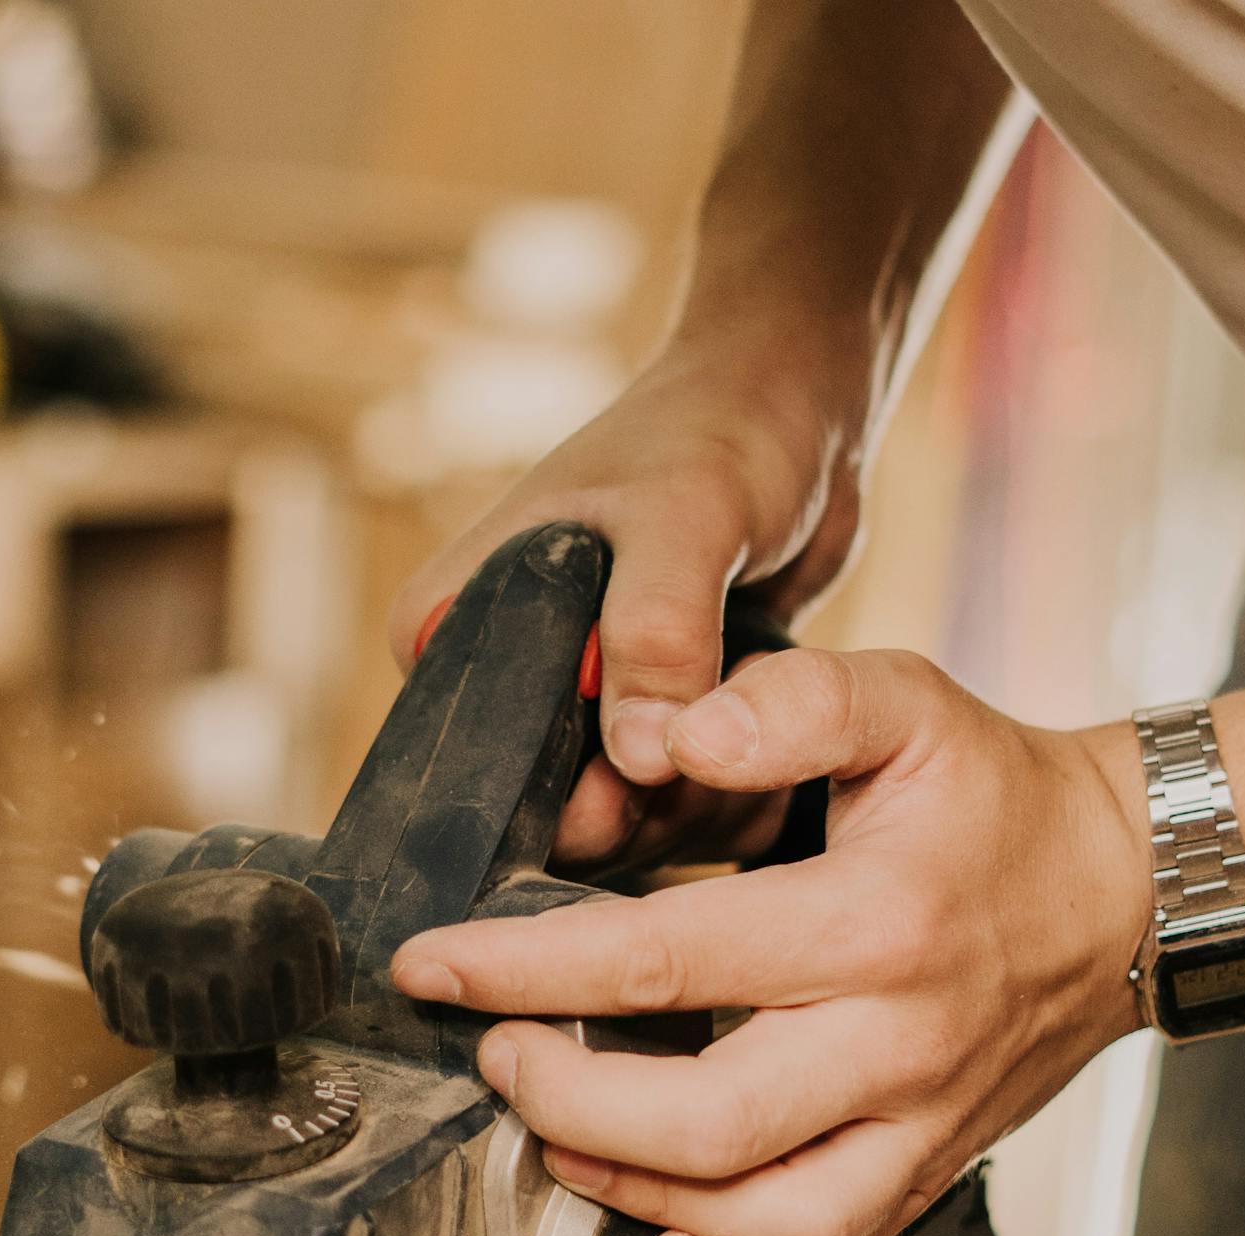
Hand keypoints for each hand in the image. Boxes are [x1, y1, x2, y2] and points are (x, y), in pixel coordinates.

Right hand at [386, 339, 870, 869]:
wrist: (795, 407)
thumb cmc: (721, 427)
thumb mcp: (686, 513)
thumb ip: (656, 633)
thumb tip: (636, 761)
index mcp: (449, 627)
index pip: (468, 762)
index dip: (550, 792)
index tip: (638, 768)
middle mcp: (497, 682)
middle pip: (542, 812)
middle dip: (634, 806)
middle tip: (713, 745)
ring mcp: (571, 711)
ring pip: (615, 820)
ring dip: (690, 802)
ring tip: (747, 713)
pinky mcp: (639, 730)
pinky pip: (667, 808)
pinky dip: (720, 794)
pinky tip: (767, 743)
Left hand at [389, 648, 1152, 1235]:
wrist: (1127, 893)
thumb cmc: (990, 797)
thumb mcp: (908, 703)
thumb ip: (791, 704)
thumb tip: (672, 733)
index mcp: (874, 919)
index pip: (663, 959)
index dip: (525, 969)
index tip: (433, 965)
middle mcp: (898, 1041)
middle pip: (704, 1123)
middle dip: (566, 1100)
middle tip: (496, 1059)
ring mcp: (919, 1126)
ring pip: (764, 1219)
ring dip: (633, 1195)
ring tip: (556, 1140)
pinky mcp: (927, 1174)